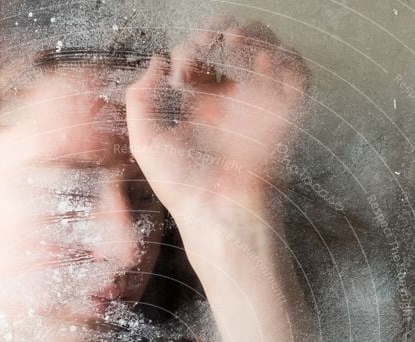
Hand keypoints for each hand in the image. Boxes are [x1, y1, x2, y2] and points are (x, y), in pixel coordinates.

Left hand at [126, 18, 309, 214]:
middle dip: (221, 31)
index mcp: (202, 104)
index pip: (203, 55)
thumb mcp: (147, 142)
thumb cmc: (184, 189)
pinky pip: (297, 71)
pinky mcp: (285, 113)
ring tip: (231, 43)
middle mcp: (233, 100)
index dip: (190, 50)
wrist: (216, 213)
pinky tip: (256, 62)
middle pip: (237, 41)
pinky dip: (282, 57)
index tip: (179, 73)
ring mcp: (260, 104)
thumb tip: (157, 61)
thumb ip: (140, 99)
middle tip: (207, 44)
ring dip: (252, 34)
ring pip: (268, 46)